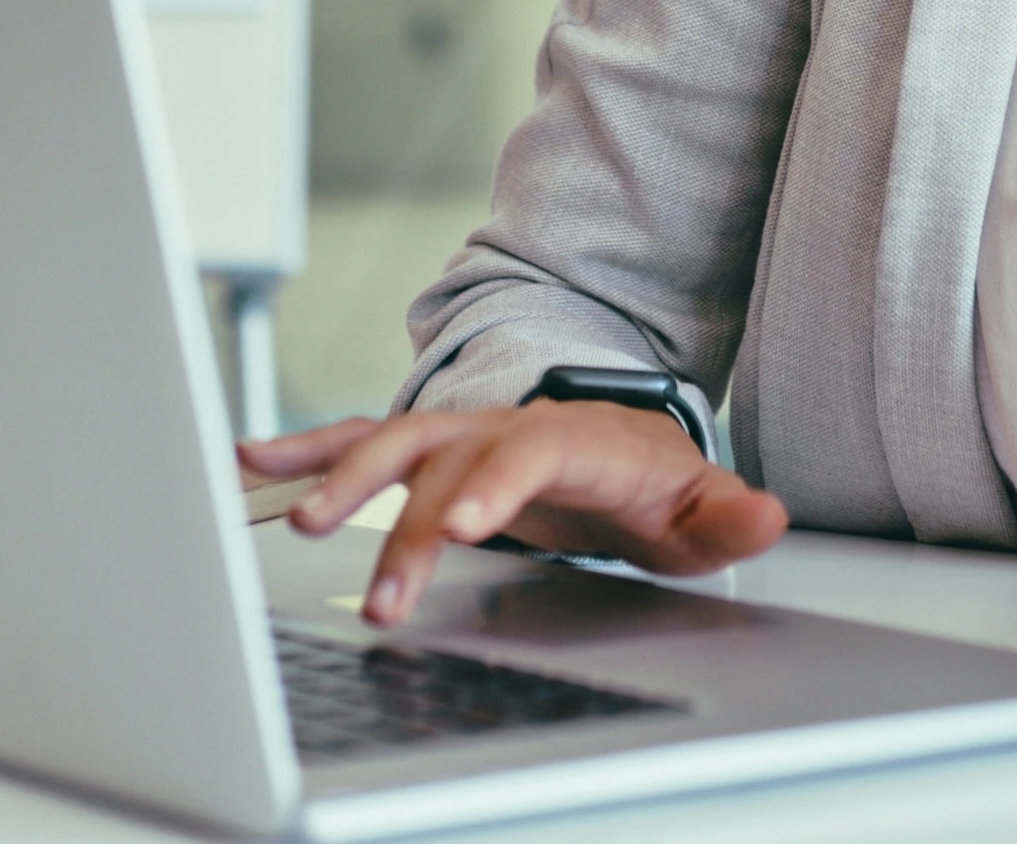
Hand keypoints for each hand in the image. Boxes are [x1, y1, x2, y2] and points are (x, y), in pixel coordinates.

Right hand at [235, 399, 788, 627]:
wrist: (621, 445)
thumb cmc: (654, 487)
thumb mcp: (701, 510)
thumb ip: (728, 518)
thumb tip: (766, 515)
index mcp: (572, 440)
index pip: (528, 454)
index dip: (493, 486)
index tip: (462, 525)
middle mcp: (504, 426)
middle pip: (445, 461)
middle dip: (405, 522)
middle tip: (384, 590)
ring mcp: (458, 432)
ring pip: (390, 443)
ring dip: (338, 481)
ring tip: (289, 517)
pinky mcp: (425, 448)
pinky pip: (357, 442)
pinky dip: (304, 450)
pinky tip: (251, 464)